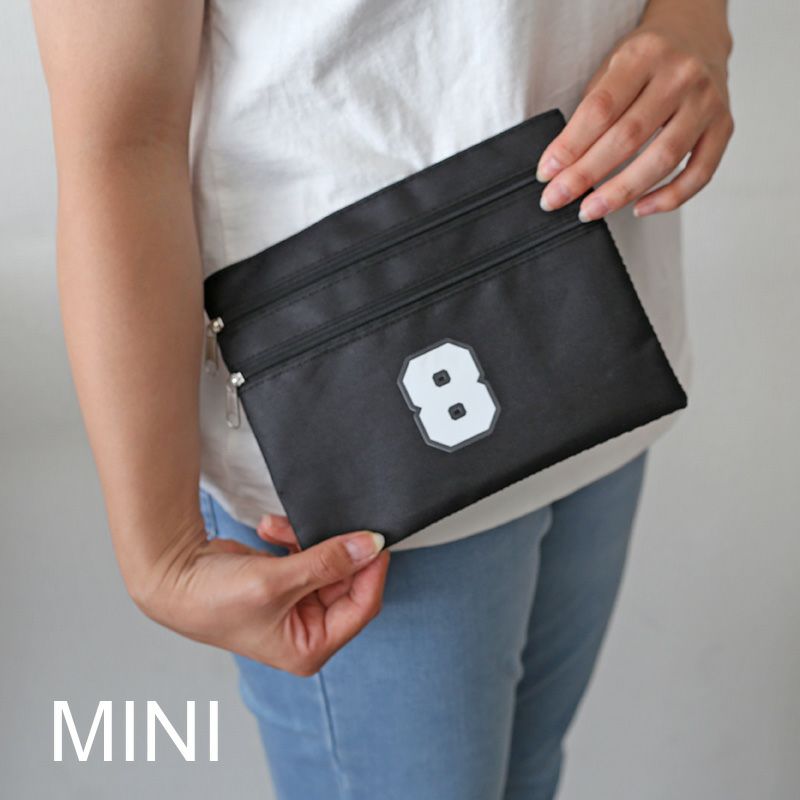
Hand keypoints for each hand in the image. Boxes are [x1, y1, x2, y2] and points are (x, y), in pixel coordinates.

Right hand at [131, 513, 389, 675]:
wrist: (171, 576)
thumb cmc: (212, 598)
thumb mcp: (276, 581)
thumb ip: (327, 562)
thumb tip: (370, 546)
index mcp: (310, 647)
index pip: (363, 606)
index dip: (372, 571)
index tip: (375, 538)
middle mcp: (307, 630)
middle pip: (347, 581)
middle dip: (332, 549)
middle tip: (322, 525)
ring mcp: (297, 604)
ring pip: (328, 562)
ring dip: (307, 539)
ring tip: (278, 528)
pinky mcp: (287, 581)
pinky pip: (308, 553)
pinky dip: (293, 537)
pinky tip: (270, 529)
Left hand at [536, 13, 733, 219]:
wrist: (697, 36)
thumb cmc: (645, 61)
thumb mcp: (611, 68)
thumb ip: (590, 112)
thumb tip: (559, 167)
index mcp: (645, 55)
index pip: (600, 109)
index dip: (570, 146)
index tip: (546, 174)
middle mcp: (681, 76)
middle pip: (628, 137)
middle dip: (586, 175)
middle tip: (556, 200)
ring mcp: (707, 102)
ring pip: (663, 159)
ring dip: (621, 192)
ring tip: (589, 211)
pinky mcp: (724, 126)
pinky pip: (699, 173)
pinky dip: (669, 198)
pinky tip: (639, 209)